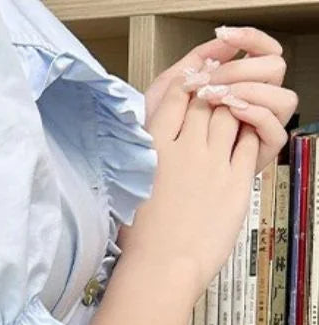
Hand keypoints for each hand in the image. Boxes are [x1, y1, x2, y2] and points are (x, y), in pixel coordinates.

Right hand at [121, 74, 257, 305]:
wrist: (161, 269)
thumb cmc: (138, 240)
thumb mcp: (126, 190)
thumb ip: (140, 160)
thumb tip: (144, 147)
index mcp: (153, 149)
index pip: (174, 98)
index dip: (184, 88)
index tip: (188, 89)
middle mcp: (185, 149)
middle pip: (205, 102)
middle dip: (210, 95)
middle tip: (213, 98)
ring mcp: (214, 163)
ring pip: (230, 116)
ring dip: (231, 111)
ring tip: (228, 118)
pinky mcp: (236, 180)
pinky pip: (250, 141)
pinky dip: (248, 133)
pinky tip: (241, 140)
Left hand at [146, 26, 295, 172]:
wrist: (150, 180)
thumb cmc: (154, 139)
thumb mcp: (165, 94)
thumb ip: (193, 62)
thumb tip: (223, 39)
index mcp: (235, 86)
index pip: (262, 51)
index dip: (251, 40)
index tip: (226, 37)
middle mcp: (251, 104)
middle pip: (274, 69)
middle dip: (242, 68)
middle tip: (210, 80)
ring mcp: (257, 129)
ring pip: (282, 98)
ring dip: (251, 90)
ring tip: (217, 96)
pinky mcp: (259, 154)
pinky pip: (275, 130)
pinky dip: (257, 115)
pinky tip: (233, 110)